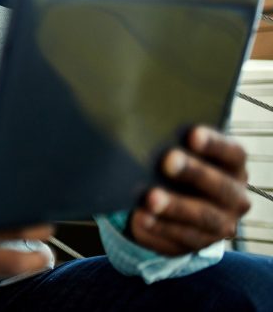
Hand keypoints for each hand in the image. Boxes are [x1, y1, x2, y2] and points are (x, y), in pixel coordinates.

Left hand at [127, 126, 250, 254]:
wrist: (177, 202)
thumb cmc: (177, 167)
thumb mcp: (181, 155)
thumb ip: (173, 145)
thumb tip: (147, 136)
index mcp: (234, 167)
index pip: (232, 153)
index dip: (214, 144)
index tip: (192, 135)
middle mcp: (235, 197)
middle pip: (220, 186)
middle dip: (194, 173)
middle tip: (168, 161)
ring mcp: (222, 224)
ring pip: (203, 216)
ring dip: (175, 207)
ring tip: (150, 199)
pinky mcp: (199, 243)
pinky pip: (182, 238)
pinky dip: (161, 228)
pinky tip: (142, 218)